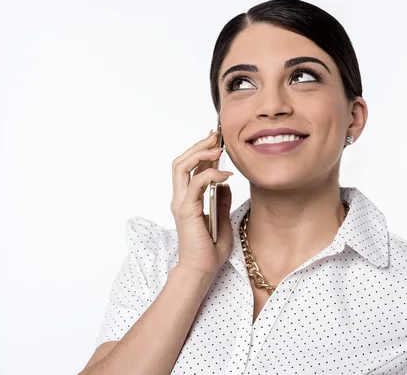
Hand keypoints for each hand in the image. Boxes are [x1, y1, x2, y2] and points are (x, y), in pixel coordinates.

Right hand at [170, 130, 233, 276]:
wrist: (201, 271)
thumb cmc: (209, 250)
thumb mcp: (222, 220)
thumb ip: (220, 201)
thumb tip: (224, 183)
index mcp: (187, 200)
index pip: (188, 168)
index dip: (200, 151)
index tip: (215, 139)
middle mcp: (180, 199)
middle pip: (181, 162)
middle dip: (198, 146)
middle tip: (216, 136)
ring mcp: (181, 204)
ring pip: (181, 167)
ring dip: (199, 153)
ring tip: (218, 147)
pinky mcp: (187, 210)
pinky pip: (196, 184)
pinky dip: (210, 174)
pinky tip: (226, 175)